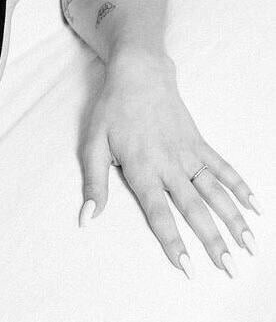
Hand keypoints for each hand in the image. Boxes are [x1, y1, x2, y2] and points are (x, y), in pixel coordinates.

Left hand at [78, 52, 258, 277]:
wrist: (138, 73)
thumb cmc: (112, 109)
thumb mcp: (93, 143)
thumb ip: (94, 183)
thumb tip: (87, 218)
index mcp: (142, 168)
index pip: (159, 212)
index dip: (173, 241)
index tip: (188, 267)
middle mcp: (169, 164)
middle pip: (194, 208)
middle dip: (213, 241)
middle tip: (230, 268)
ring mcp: (187, 153)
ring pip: (215, 191)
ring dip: (233, 219)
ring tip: (249, 246)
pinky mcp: (198, 143)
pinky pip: (222, 167)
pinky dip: (239, 186)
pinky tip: (254, 206)